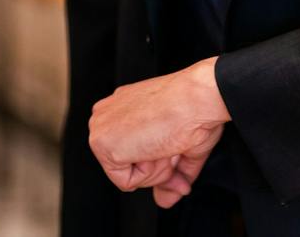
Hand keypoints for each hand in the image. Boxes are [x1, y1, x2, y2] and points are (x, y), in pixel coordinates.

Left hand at [89, 57, 229, 206]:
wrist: (198, 99)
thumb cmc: (194, 109)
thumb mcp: (181, 147)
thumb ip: (168, 176)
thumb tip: (163, 199)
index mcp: (124, 106)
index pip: (130, 151)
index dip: (158, 162)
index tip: (176, 157)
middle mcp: (108, 113)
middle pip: (126, 165)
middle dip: (158, 168)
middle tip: (174, 150)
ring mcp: (101, 125)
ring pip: (126, 174)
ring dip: (155, 169)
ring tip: (166, 142)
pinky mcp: (102, 142)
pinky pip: (126, 182)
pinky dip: (149, 174)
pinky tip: (157, 146)